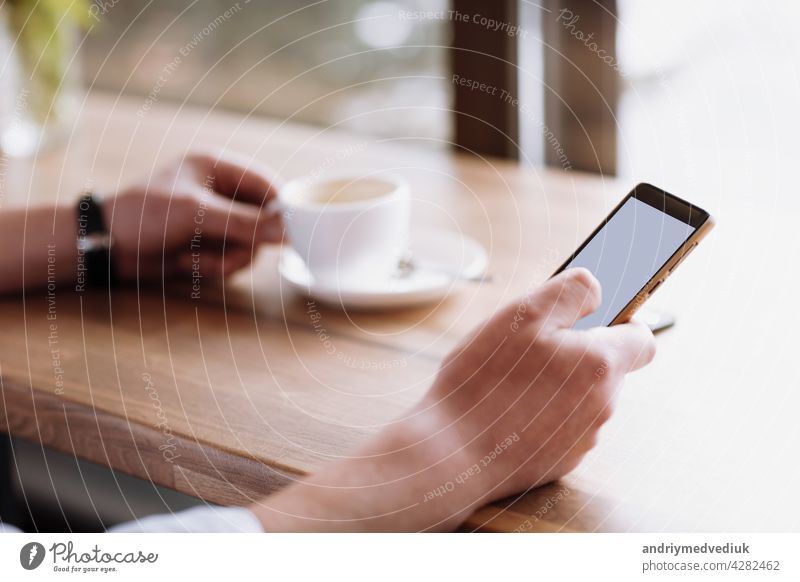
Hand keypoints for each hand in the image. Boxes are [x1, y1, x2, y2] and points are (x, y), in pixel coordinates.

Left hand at [103, 152, 281, 282]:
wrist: (106, 247)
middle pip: (263, 220)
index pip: (267, 184)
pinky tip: (185, 262)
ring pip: (250, 245)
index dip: (280, 209)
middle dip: (243, 242)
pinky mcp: (210, 243)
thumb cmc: (145, 215)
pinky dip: (213, 266)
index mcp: (218, 167)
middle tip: (226, 253)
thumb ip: (244, 223)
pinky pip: (233, 258)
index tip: (289, 234)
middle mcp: (222, 191)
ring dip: (225, 259)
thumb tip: (288, 231)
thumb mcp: (196, 215)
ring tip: (194, 260)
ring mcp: (217, 219)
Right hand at [425, 267, 655, 501]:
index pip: (642, 339)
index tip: (593, 317)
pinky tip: (506, 411)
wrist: (450, 452)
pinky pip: (562, 428)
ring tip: (511, 380)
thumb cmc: (483, 381)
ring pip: (582, 399)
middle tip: (531, 347)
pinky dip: (542, 415)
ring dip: (558, 385)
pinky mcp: (560, 462)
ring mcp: (582, 439)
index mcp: (600, 365)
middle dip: (577, 354)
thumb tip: (598, 290)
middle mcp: (601, 406)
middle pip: (607, 369)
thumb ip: (570, 292)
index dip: (623, 322)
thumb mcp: (523, 315)